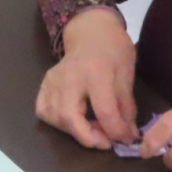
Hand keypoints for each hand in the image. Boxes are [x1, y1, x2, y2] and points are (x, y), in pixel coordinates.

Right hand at [35, 8, 136, 149]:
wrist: (90, 30)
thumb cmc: (113, 49)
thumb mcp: (127, 74)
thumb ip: (126, 106)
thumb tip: (127, 135)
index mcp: (96, 72)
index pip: (104, 110)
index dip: (117, 131)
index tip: (127, 138)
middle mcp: (70, 77)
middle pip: (70, 117)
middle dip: (89, 137)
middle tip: (106, 142)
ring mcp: (53, 80)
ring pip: (55, 118)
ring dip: (75, 131)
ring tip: (93, 128)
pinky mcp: (45, 83)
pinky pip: (43, 111)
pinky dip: (57, 122)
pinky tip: (73, 120)